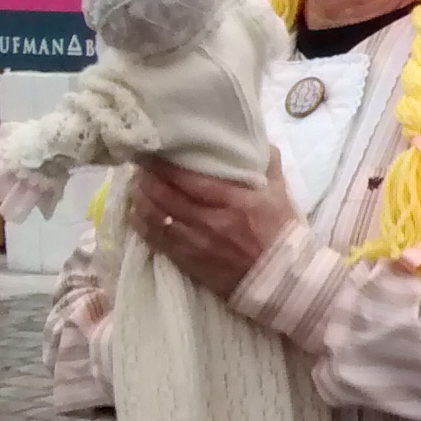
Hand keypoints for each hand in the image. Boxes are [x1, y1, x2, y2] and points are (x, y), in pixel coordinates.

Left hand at [129, 150, 298, 300]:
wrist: (285, 280)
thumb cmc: (284, 234)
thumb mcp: (280, 194)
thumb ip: (267, 164)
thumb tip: (253, 139)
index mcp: (235, 201)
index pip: (189, 180)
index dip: (165, 166)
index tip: (153, 154)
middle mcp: (212, 222)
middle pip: (166, 197)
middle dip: (148, 180)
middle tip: (139, 168)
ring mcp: (198, 244)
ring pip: (156, 219)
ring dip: (141, 202)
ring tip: (136, 189)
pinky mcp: (191, 263)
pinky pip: (158, 242)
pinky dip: (143, 227)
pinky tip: (136, 215)